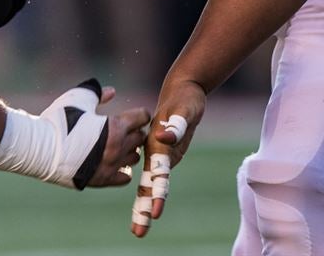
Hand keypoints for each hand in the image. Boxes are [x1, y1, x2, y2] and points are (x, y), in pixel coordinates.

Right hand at [0, 80, 149, 189]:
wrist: (39, 149)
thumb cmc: (58, 120)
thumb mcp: (77, 98)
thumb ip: (97, 92)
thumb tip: (112, 92)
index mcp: (115, 125)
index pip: (143, 117)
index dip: (138, 114)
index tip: (131, 116)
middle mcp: (118, 146)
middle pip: (140, 137)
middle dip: (134, 132)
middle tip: (124, 131)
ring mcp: (111, 165)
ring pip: (135, 158)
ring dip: (129, 151)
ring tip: (118, 147)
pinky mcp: (102, 180)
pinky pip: (125, 177)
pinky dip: (123, 170)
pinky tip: (113, 163)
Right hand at [130, 78, 206, 236]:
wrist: (184, 90)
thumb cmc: (185, 98)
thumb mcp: (184, 109)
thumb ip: (176, 125)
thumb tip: (164, 138)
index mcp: (156, 145)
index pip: (156, 174)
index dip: (155, 193)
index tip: (156, 213)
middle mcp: (154, 152)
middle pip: (148, 185)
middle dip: (143, 209)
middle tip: (138, 234)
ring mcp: (159, 156)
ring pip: (151, 184)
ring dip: (145, 205)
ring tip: (140, 230)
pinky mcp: (166, 156)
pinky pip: (159, 177)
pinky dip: (154, 192)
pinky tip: (151, 206)